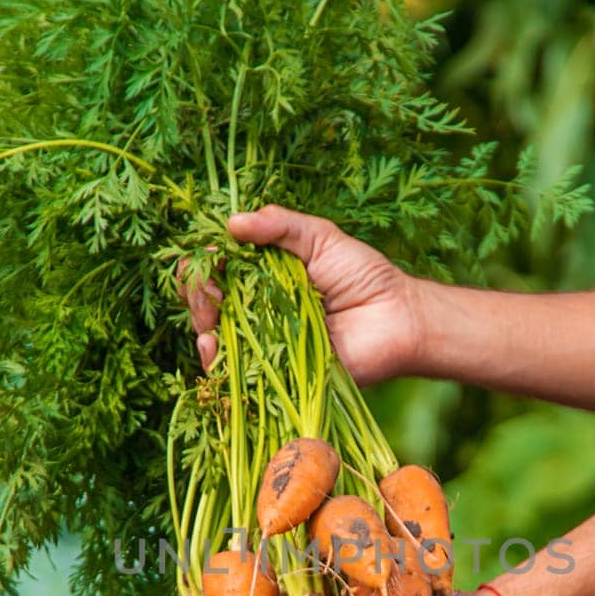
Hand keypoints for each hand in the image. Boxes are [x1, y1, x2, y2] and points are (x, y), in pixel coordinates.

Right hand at [185, 205, 422, 385]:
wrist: (397, 319)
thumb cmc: (364, 276)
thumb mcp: (321, 237)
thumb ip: (280, 225)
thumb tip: (231, 222)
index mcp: (261, 275)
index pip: (213, 269)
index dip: (202, 264)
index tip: (211, 259)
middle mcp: (256, 309)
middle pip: (204, 304)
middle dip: (197, 296)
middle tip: (210, 292)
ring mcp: (262, 343)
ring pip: (212, 338)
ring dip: (201, 328)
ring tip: (209, 322)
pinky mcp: (275, 373)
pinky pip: (236, 372)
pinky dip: (217, 362)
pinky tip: (213, 349)